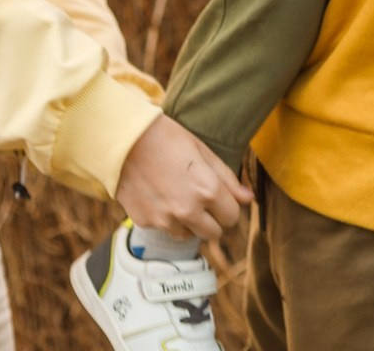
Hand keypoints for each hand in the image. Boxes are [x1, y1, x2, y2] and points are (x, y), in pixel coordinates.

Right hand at [115, 114, 251, 242]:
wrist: (125, 140)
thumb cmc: (167, 138)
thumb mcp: (202, 151)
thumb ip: (227, 178)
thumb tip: (248, 198)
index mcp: (207, 191)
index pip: (232, 217)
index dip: (228, 206)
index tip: (220, 197)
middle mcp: (188, 211)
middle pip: (214, 233)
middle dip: (212, 220)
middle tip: (201, 200)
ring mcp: (166, 220)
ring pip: (189, 234)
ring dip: (188, 222)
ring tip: (177, 195)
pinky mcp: (147, 223)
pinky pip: (165, 229)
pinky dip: (166, 218)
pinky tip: (158, 195)